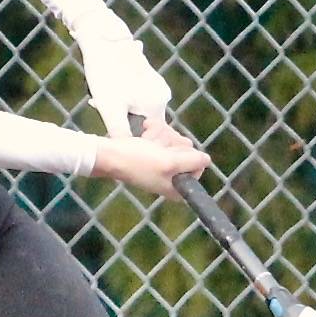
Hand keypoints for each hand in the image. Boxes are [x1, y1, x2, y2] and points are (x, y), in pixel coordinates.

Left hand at [75, 18, 170, 137]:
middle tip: (102, 109)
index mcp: (157, 107)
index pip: (150, 138)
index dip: (131, 139)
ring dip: (120, 110)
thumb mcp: (110, 109)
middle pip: (143, 124)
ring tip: (101, 99)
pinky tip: (107, 89)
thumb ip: (121, 134)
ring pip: (137, 110)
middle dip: (123, 123)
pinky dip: (122, 98)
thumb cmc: (106, 73)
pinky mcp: (147, 77)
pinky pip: (136, 97)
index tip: (112, 130)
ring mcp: (156, 85)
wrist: (103, 38)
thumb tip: (126, 152)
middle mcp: (162, 97)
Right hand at [90, 133, 209, 199]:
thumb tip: (207, 160)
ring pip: (175, 138)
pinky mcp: (153, 150)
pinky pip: (163, 133)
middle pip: (187, 149)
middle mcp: (172, 176)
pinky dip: (154, 130)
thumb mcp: (169, 164)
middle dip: (170, 142)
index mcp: (178, 186)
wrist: (109, 154)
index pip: (199, 164)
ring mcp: (162, 162)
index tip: (170, 156)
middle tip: (155, 148)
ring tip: (146, 141)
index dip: (186, 155)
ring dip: (160, 135)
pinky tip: (144, 133)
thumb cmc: (137, 161)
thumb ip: (192, 162)